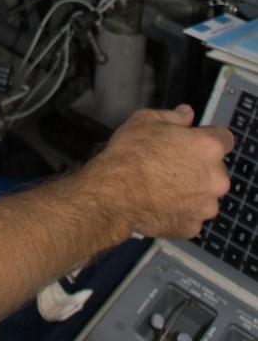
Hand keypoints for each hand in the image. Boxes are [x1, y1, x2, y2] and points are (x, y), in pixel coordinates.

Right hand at [85, 104, 232, 240]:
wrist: (115, 193)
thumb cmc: (131, 154)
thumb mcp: (146, 119)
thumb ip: (173, 116)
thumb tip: (186, 114)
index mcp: (208, 147)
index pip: (224, 138)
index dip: (206, 138)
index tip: (193, 142)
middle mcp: (215, 178)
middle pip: (215, 170)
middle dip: (198, 167)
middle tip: (170, 164)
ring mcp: (205, 206)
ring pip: (204, 195)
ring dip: (190, 191)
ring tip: (161, 186)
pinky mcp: (193, 226)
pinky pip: (190, 215)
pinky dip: (179, 210)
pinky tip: (158, 202)